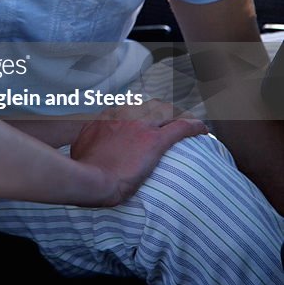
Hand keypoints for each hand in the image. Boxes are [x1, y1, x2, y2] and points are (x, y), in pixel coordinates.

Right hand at [70, 103, 207, 205]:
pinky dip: (194, 126)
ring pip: (167, 112)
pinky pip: (181, 127)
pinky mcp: (154, 140)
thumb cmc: (83, 169)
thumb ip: (89, 142)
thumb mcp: (81, 148)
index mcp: (107, 117)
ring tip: (186, 125)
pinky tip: (203, 130)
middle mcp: (125, 116)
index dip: (141, 114)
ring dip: (177, 117)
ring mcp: (141, 126)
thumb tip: (88, 148)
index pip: (129, 108)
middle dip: (161, 112)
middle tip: (169, 122)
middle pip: (149, 106)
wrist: (90, 178)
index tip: (146, 122)